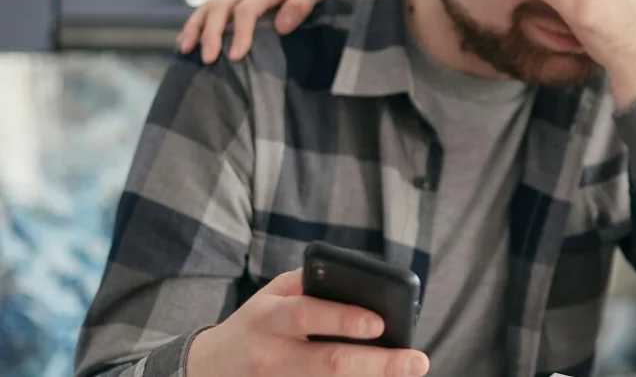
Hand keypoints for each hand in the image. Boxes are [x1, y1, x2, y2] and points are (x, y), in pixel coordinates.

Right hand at [177, 0, 361, 63]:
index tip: (235, 56)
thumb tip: (281, 26)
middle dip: (210, 33)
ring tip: (184, 49)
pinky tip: (186, 39)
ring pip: (210, 4)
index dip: (239, 33)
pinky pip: (211, 5)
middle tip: (207, 59)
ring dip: (195, 26)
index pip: (247, 9)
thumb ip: (303, 2)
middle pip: (221, 6)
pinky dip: (196, 22)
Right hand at [186, 269, 428, 376]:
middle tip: (416, 361)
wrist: (209, 368)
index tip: (380, 322)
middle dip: (378, 364)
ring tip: (407, 371)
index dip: (343, 319)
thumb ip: (310, 282)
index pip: (307, 314)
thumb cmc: (258, 321)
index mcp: (268, 317)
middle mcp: (272, 355)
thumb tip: (362, 278)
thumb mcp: (272, 293)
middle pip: (329, 363)